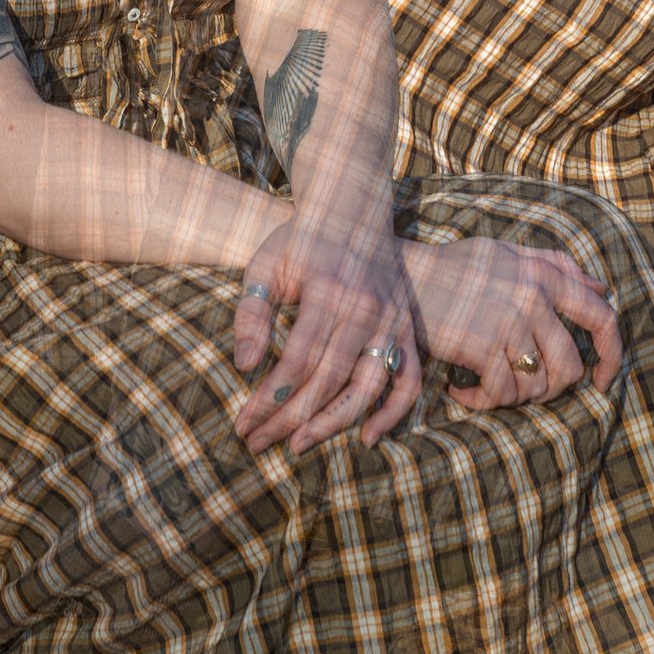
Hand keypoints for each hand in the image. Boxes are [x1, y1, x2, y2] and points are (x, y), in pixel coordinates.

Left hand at [231, 206, 424, 456]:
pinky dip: (394, 413)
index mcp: (329, 289)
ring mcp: (393, 319)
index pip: (298, 360)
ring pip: (369, 388)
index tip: (243, 423)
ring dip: (333, 424)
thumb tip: (246, 366)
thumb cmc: (300, 240)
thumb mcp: (265, 264)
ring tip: (298, 445)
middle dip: (289, 419)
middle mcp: (366, 308)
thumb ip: (252, 313)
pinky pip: (410, 380)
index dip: (270, 398)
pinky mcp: (408, 327)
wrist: (352, 208)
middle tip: (256, 444)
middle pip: (328, 380)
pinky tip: (367, 438)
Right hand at [401, 234, 623, 410]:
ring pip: (536, 386)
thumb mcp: (508, 253)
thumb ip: (556, 265)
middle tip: (521, 387)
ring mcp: (508, 322)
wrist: (402, 275)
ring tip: (488, 384)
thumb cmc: (455, 266)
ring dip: (514, 397)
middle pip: (569, 368)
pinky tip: (462, 390)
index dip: (612, 355)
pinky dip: (482, 401)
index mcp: (545, 275)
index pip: (602, 317)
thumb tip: (600, 287)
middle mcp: (533, 297)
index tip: (601, 379)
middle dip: (550, 389)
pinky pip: (501, 394)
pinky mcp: (482, 345)